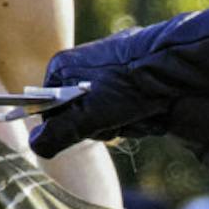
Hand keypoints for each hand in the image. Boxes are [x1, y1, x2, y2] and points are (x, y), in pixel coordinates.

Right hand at [31, 0, 208, 158]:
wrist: (172, 62)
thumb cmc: (127, 86)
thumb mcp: (90, 116)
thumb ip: (60, 132)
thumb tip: (35, 145)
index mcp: (61, 67)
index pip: (50, 110)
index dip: (71, 127)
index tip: (93, 127)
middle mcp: (80, 62)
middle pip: (80, 112)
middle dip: (102, 124)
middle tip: (120, 120)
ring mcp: (106, 63)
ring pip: (105, 110)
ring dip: (122, 121)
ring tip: (139, 112)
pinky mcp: (130, 67)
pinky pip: (125, 100)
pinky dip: (137, 109)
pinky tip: (151, 107)